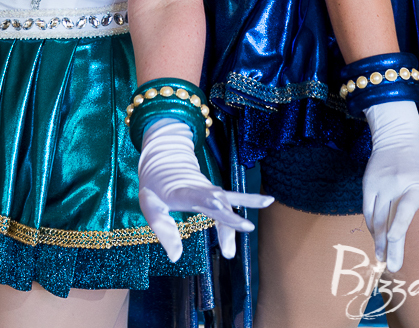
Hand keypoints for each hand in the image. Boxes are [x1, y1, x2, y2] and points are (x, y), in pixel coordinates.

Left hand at [138, 119, 273, 261]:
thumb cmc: (154, 188)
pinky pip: (234, 197)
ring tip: (240, 239)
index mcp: (181, 191)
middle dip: (227, 220)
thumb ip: (163, 230)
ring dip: (234, 222)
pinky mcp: (215, 193)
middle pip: (217, 204)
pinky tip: (269, 201)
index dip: (211, 202)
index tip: (224, 209)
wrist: (164, 160)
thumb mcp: (149, 206)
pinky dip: (250, 200)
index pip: (198, 197)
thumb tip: (176, 257)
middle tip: (234, 243)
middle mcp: (199, 189)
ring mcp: (209, 189)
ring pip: (227, 204)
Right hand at [362, 100, 418, 271]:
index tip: (393, 241)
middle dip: (389, 245)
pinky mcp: (368, 183)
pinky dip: (371, 226)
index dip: (398, 225)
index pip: (405, 207)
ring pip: (375, 217)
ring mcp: (380, 183)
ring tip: (382, 258)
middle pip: (388, 219)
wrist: (397, 134)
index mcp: (416, 183)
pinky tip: (376, 238)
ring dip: (378, 240)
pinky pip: (367, 210)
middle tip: (392, 266)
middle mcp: (396, 184)